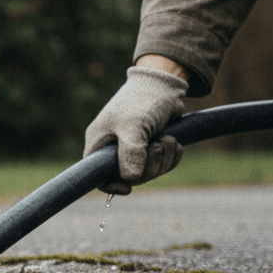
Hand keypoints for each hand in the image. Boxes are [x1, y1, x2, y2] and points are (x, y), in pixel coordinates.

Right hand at [83, 65, 188, 194]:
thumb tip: (131, 179)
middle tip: (159, 147)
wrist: (165, 84)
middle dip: (149, 167)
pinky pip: (161, 164)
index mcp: (100, 144)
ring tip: (169, 140)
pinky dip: (171, 157)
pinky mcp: (151, 147)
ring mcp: (133, 149)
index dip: (111, 185)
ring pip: (148, 172)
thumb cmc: (142, 100)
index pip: (98, 175)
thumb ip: (130, 152)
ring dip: (163, 159)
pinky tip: (175, 143)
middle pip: (128, 177)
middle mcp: (114, 149)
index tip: (128, 189)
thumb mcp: (134, 125)